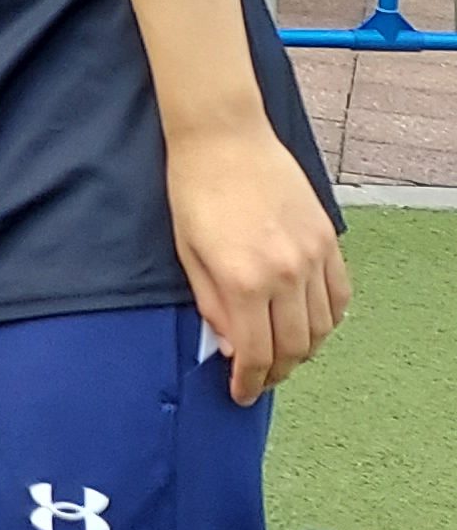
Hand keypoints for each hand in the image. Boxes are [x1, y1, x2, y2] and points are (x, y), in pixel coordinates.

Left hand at [168, 118, 351, 402]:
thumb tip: (230, 348)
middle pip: (294, 347)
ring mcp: (313, 256)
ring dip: (304, 349)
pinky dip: (330, 318)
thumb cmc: (194, 190)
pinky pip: (340, 294)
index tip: (241, 393)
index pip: (256, 353)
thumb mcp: (188, 253)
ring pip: (323, 327)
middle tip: (260, 378)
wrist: (224, 136)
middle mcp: (286, 273)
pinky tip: (311, 323)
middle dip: (276, 372)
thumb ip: (211, 306)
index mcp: (244, 280)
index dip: (250, 381)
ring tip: (283, 354)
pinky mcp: (328, 239)